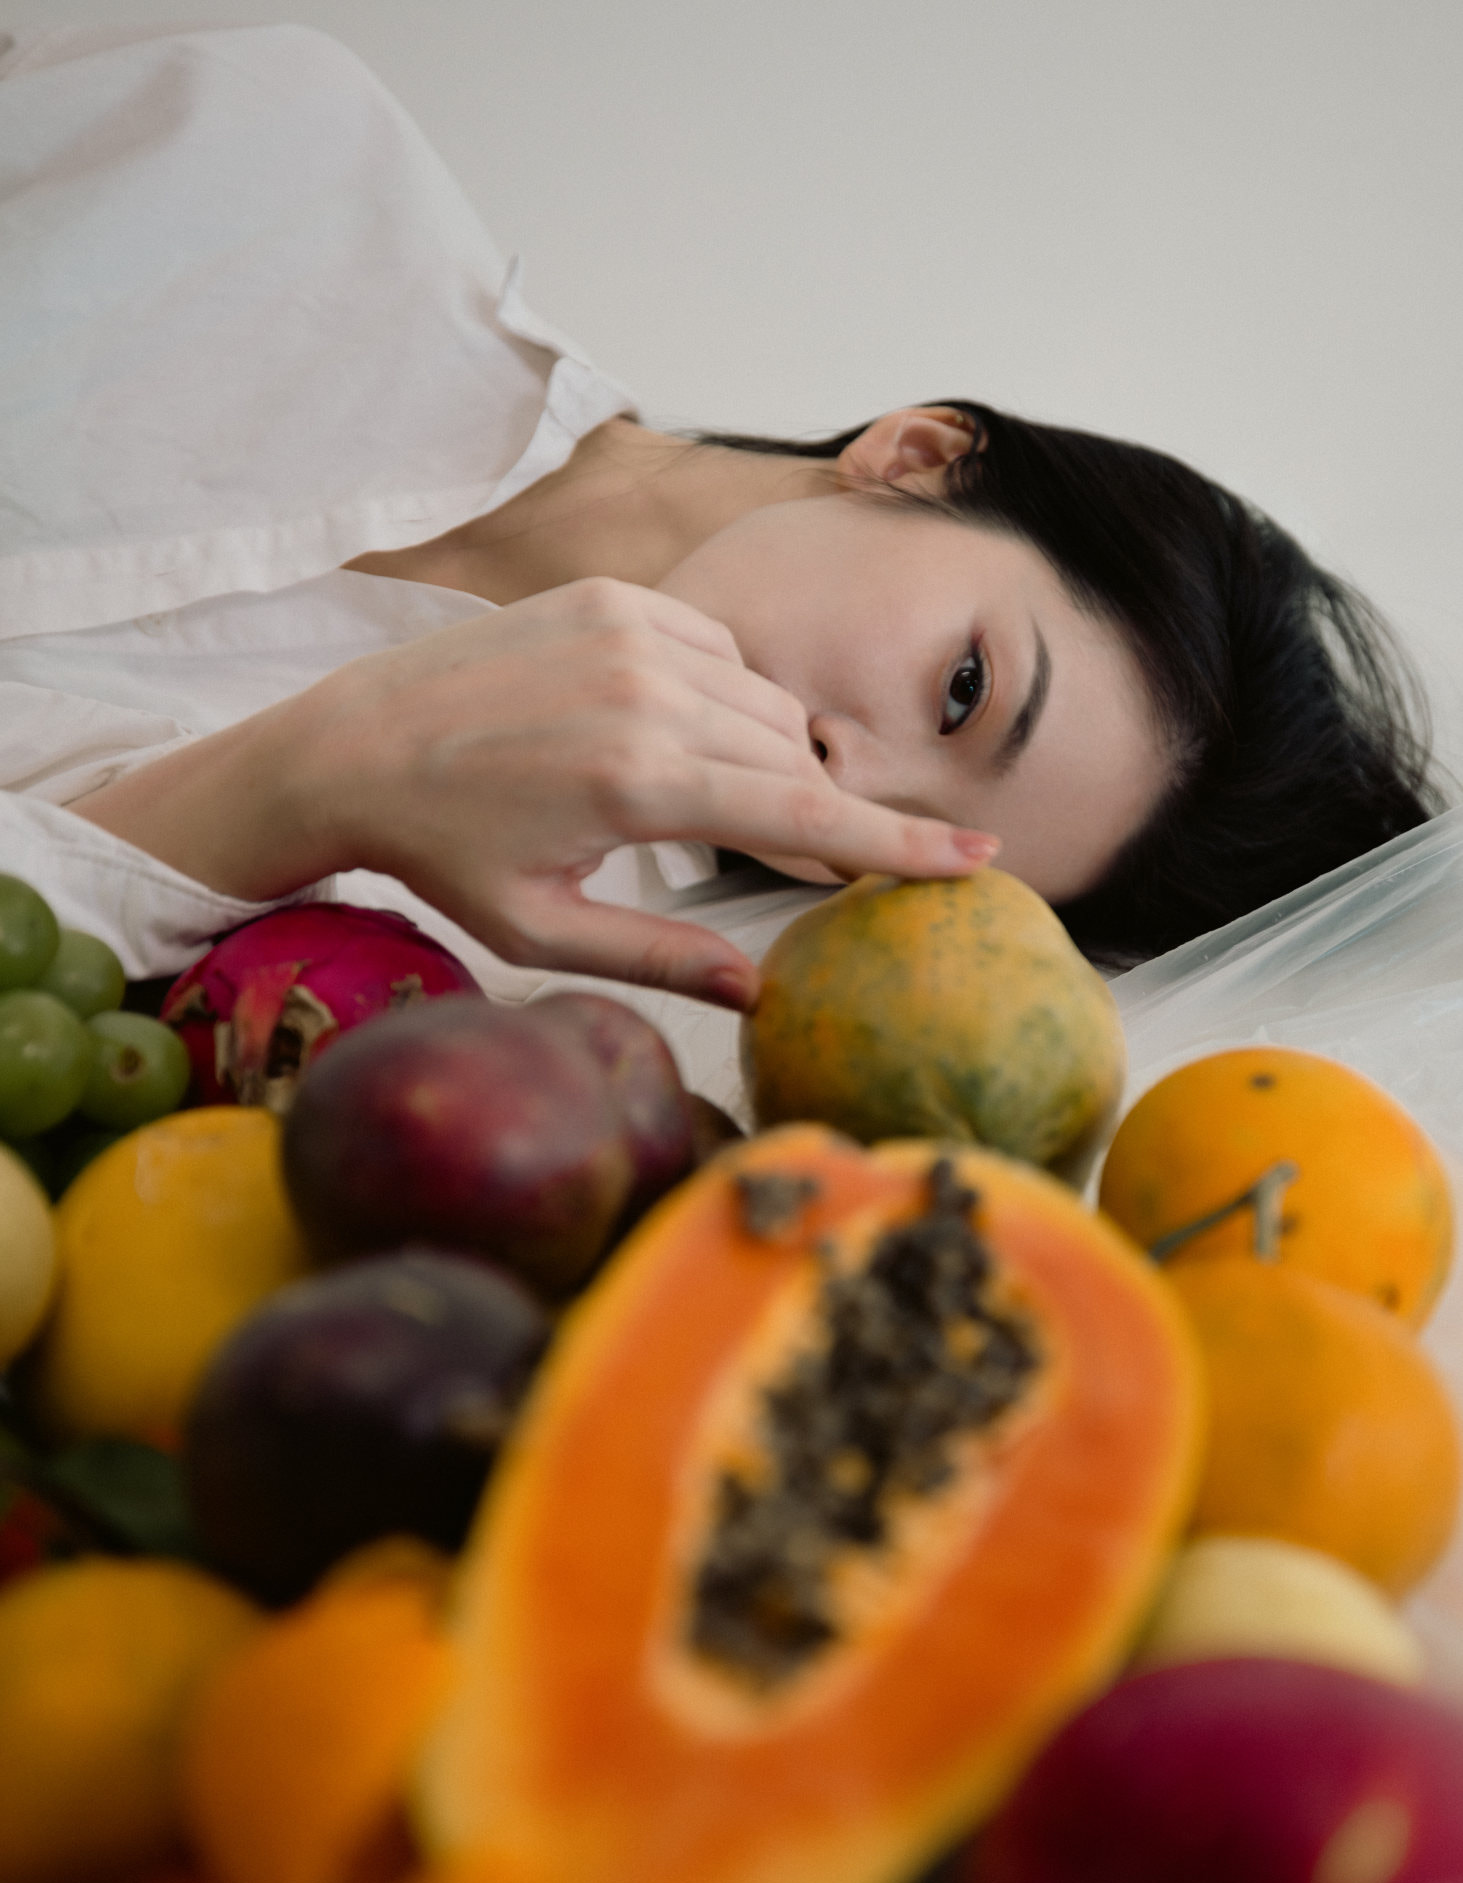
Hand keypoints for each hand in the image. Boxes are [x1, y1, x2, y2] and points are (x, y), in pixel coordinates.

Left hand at [73, 580, 997, 1008]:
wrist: (350, 745)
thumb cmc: (442, 853)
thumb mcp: (544, 933)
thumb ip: (661, 959)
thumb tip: (760, 990)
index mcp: (635, 783)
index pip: (805, 813)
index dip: (899, 845)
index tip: (977, 859)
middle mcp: (646, 691)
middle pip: (796, 756)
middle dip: (823, 812)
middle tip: (823, 854)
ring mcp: (631, 630)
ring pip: (764, 701)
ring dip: (763, 754)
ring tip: (688, 800)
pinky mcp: (614, 597)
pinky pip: (720, 651)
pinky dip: (720, 697)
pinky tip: (664, 733)